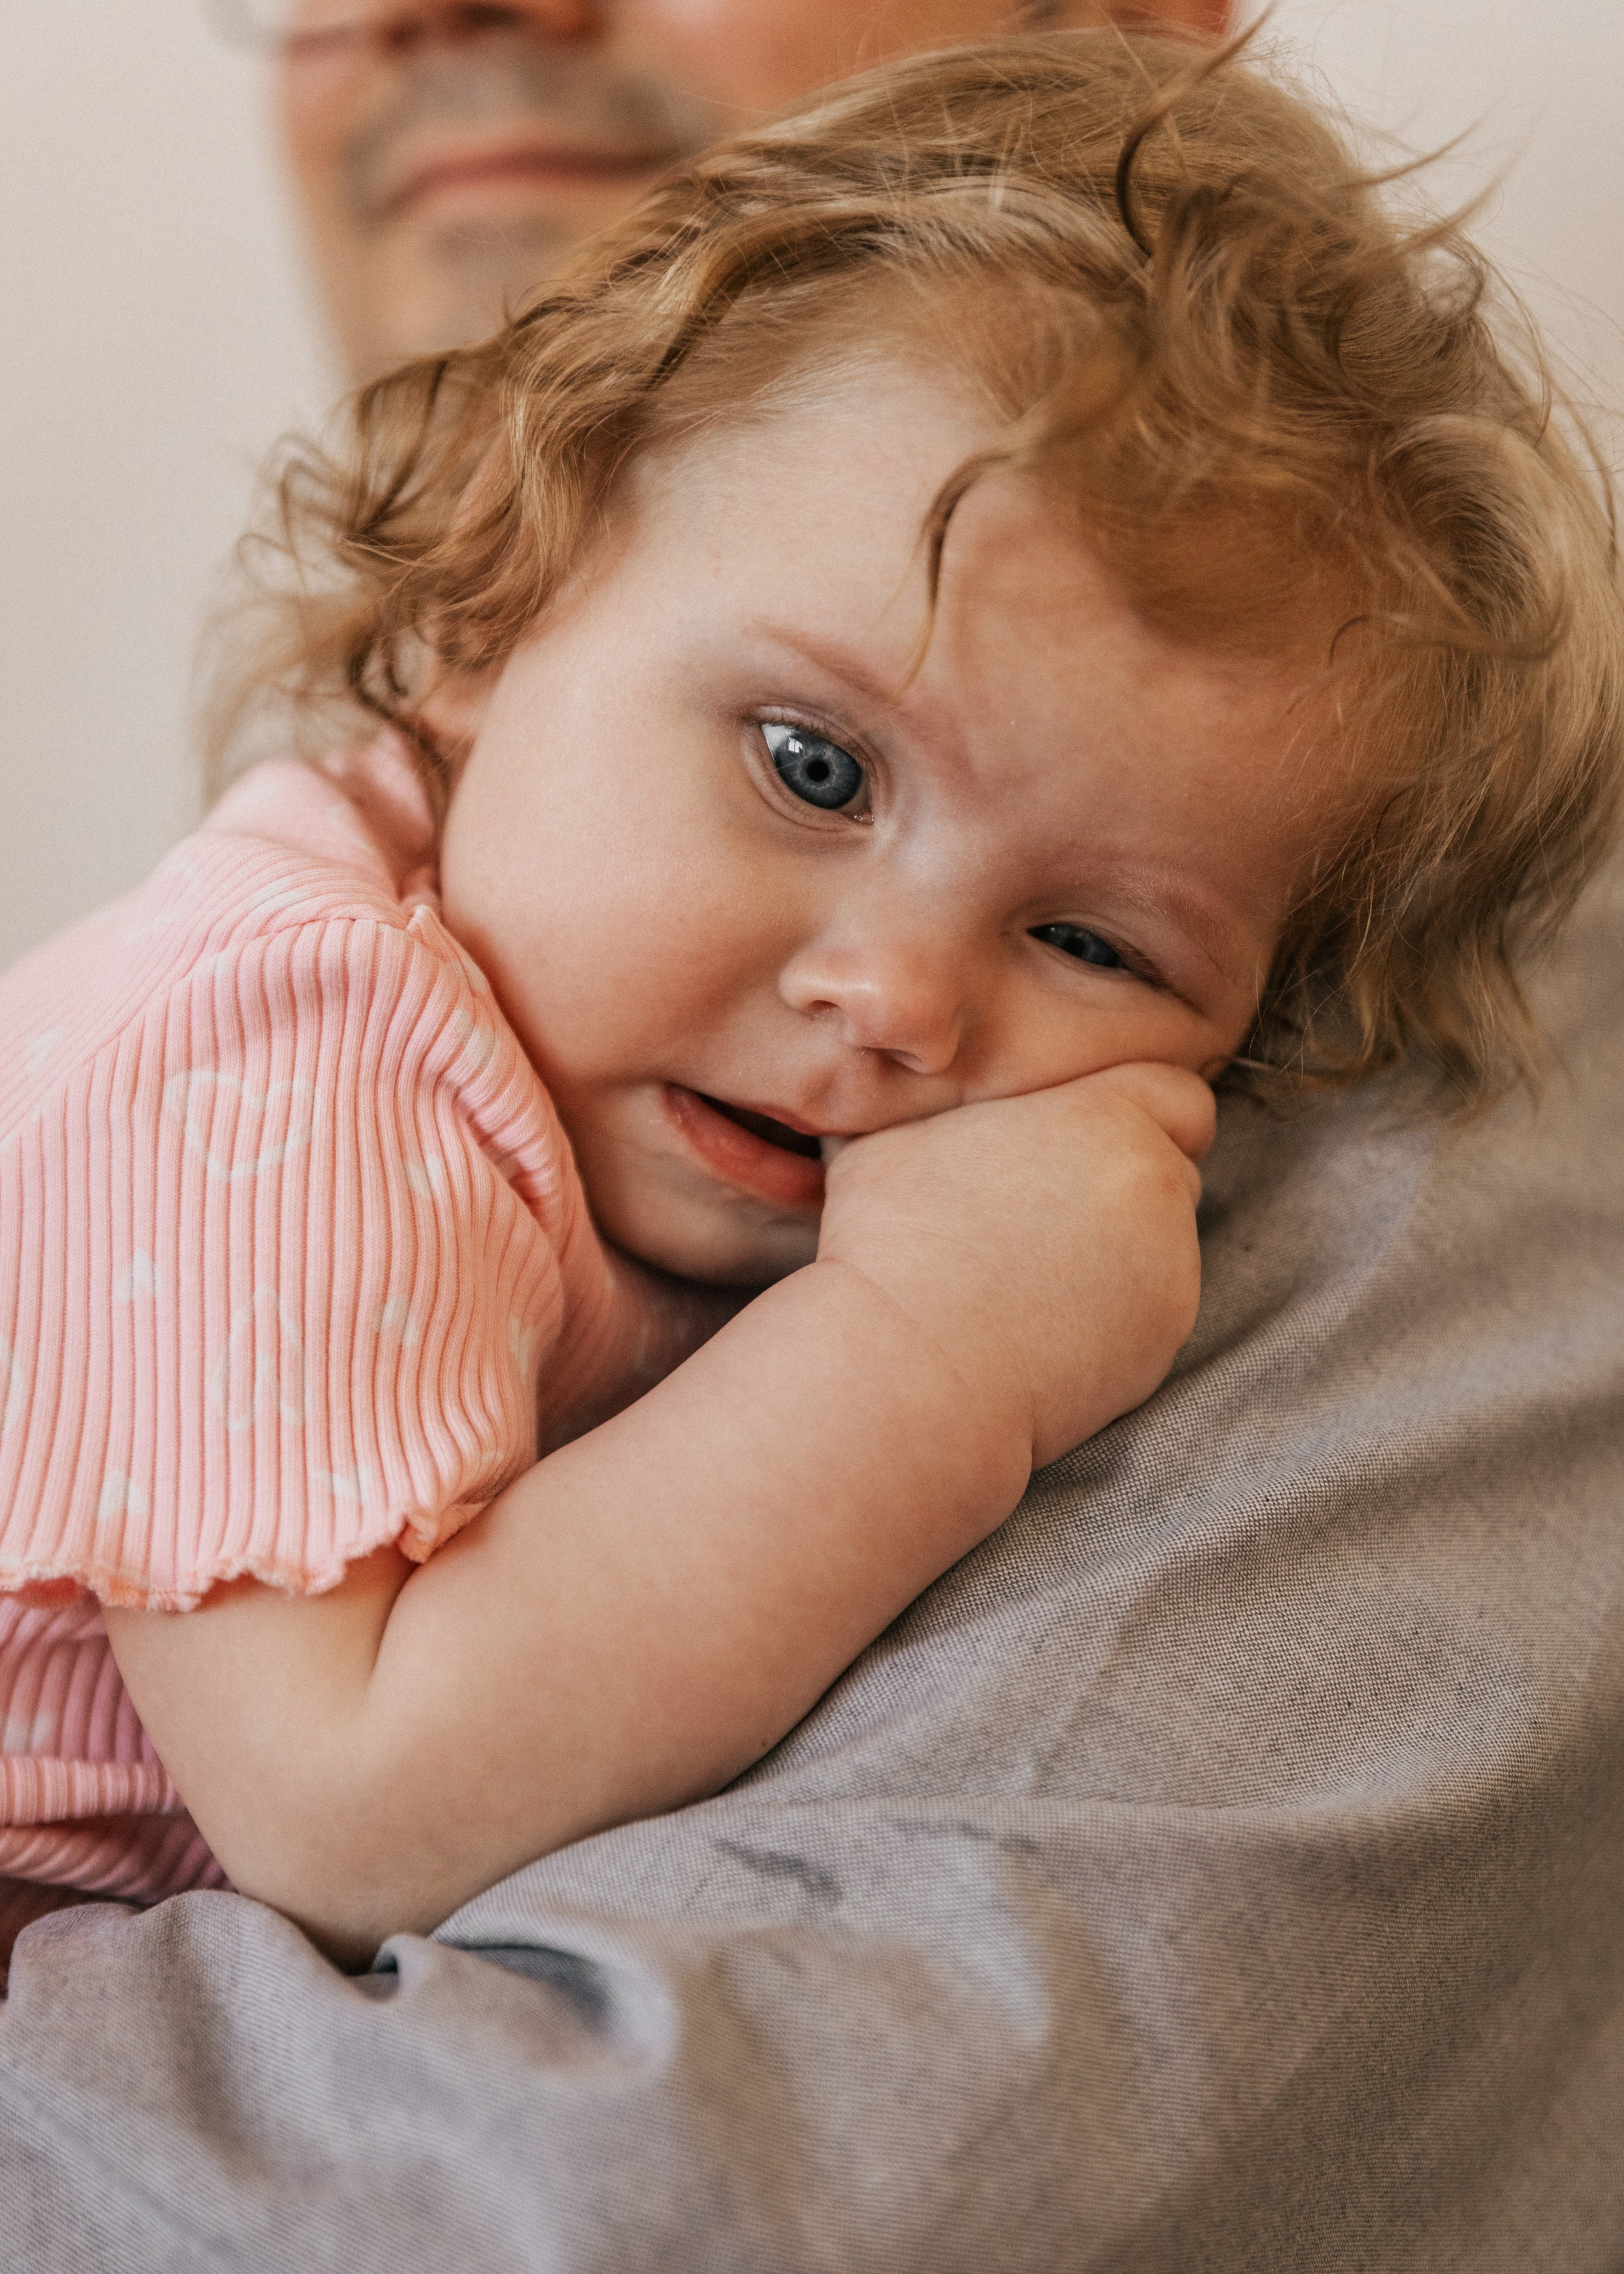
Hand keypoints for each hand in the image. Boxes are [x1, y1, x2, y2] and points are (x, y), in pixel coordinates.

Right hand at [816, 1063, 1213, 1467]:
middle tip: (1049, 1215)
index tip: (1104, 1139)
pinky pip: (1147, 1315)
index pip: (1177, 1093)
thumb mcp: (903, 1133)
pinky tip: (1039, 1328)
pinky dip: (1109, 1318)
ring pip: (1162, 1247)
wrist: (905, 1368)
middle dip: (1124, 1187)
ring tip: (1028, 1280)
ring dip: (1116, 1255)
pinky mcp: (1162, 1342)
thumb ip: (963, 1106)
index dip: (1144, 1114)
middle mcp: (1156, 1188)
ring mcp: (1170, 1270)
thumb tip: (939, 1095)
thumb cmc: (890, 1243)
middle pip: (1171, 1171)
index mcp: (1104, 1118)